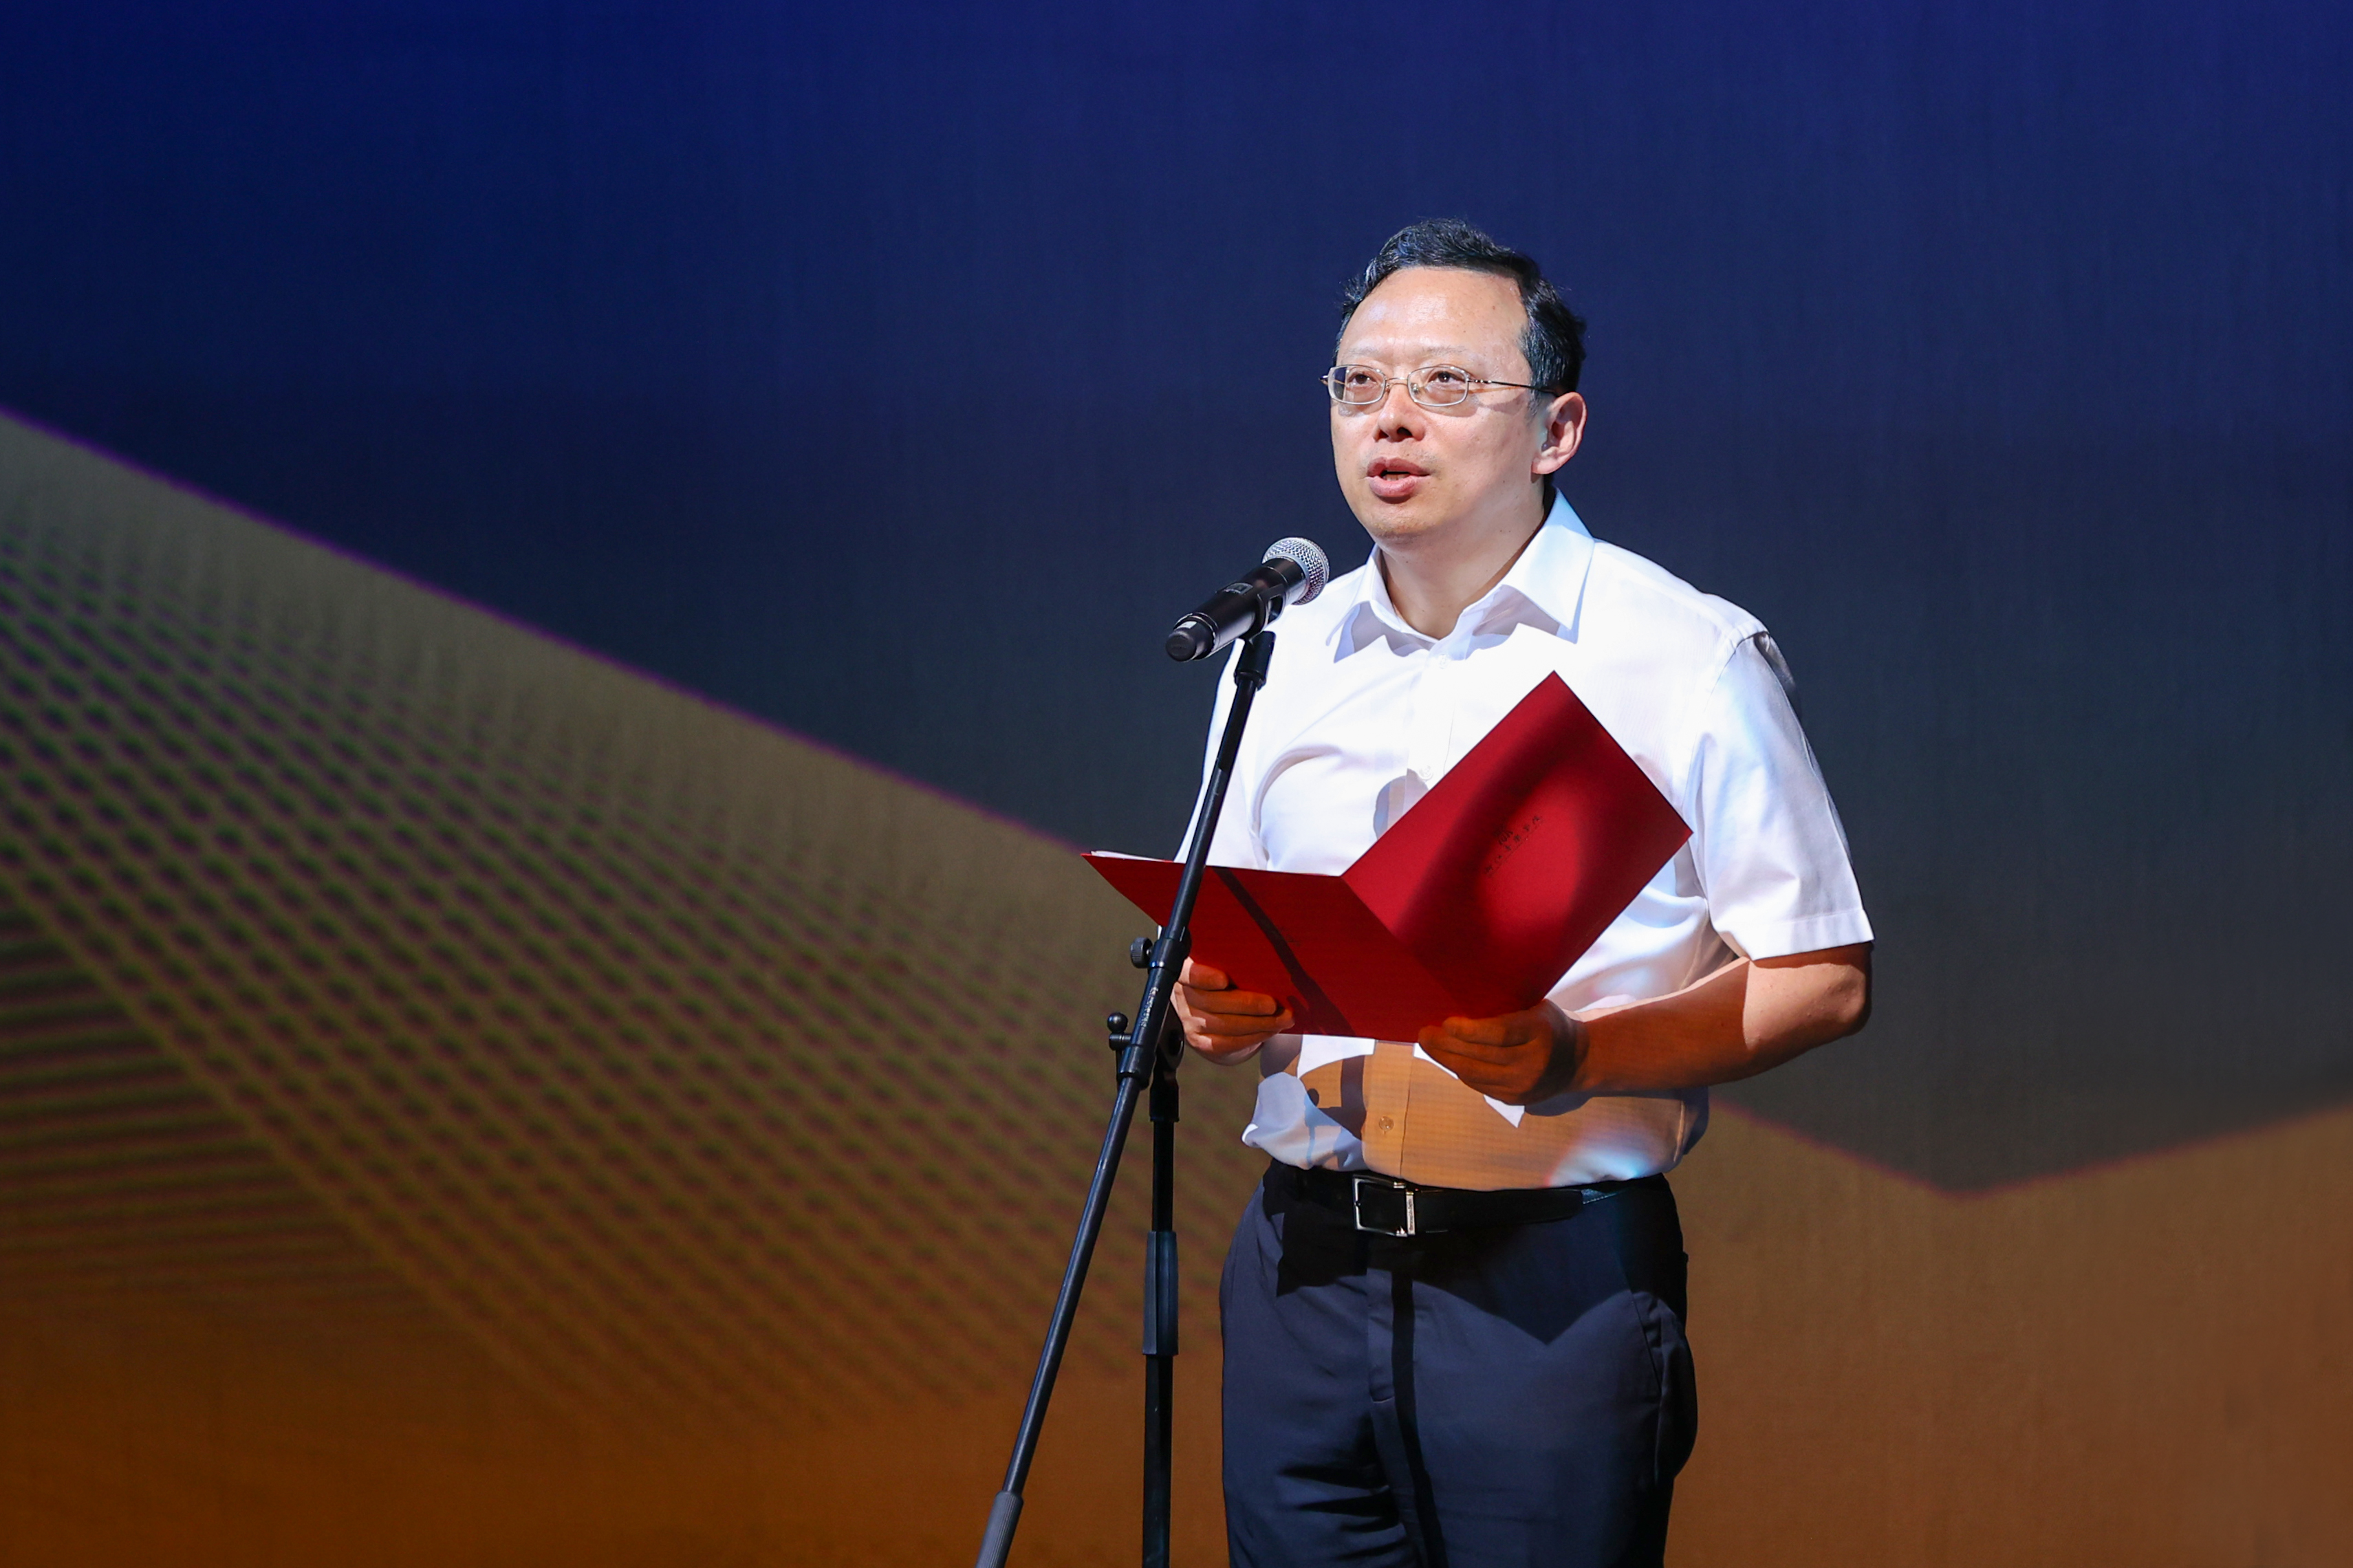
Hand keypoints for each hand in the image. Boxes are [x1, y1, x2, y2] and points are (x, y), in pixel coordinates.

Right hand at [1174, 960, 1293, 1063]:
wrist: (1213, 1009)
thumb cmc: (1226, 977)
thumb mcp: (1226, 964)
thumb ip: (1235, 961)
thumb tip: (1266, 962)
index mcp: (1187, 969)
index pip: (1189, 972)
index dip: (1203, 977)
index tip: (1223, 979)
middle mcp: (1183, 995)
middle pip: (1211, 1002)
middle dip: (1247, 1005)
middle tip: (1272, 1004)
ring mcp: (1190, 1021)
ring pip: (1224, 1025)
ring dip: (1259, 1023)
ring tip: (1282, 1018)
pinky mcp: (1201, 1042)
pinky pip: (1229, 1042)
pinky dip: (1254, 1036)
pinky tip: (1270, 1029)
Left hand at [1418, 1002, 1584, 1105]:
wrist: (1579, 1062)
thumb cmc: (1551, 1026)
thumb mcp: (1538, 1009)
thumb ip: (1508, 1011)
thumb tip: (1461, 1005)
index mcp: (1539, 1033)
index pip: (1499, 1034)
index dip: (1468, 1030)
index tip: (1446, 1022)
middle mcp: (1532, 1062)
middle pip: (1480, 1056)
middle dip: (1446, 1045)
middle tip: (1424, 1034)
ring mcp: (1523, 1085)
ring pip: (1474, 1074)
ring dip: (1447, 1060)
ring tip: (1430, 1045)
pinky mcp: (1515, 1099)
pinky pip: (1479, 1085)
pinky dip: (1461, 1071)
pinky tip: (1450, 1059)